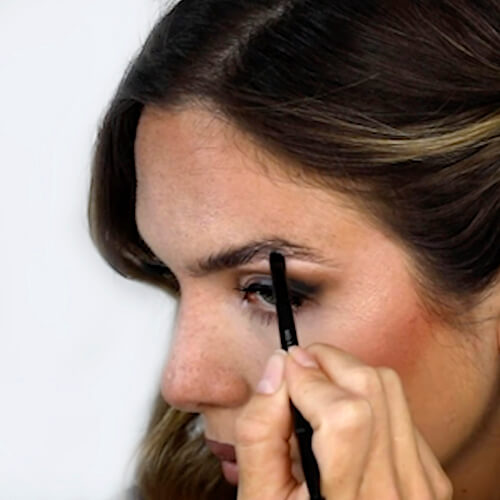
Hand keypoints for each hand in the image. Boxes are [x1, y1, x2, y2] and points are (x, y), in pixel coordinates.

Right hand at [235, 343, 452, 499]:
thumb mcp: (259, 495)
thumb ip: (259, 429)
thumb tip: (280, 366)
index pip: (345, 415)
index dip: (310, 378)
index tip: (285, 367)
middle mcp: (394, 495)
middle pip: (372, 388)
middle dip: (328, 362)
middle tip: (300, 370)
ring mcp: (420, 486)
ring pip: (389, 388)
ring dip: (347, 373)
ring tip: (318, 390)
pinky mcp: (430, 476)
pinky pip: (401, 409)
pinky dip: (368, 396)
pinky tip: (344, 416)